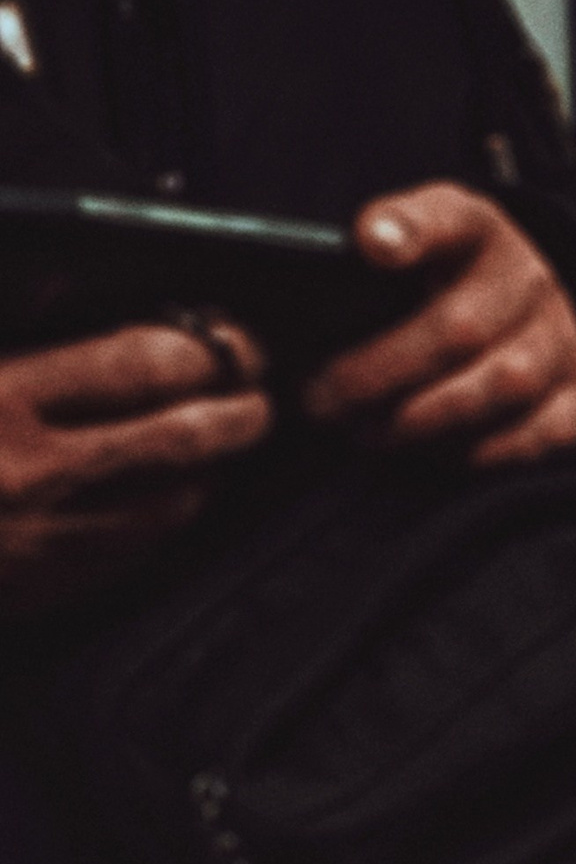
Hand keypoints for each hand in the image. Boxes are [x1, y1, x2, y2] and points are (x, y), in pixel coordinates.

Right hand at [0, 321, 272, 613]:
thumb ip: (17, 317)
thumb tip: (83, 277)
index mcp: (2, 398)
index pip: (138, 362)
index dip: (205, 344)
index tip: (232, 334)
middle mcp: (35, 472)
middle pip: (183, 435)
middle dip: (240, 408)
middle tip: (261, 389)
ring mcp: (47, 538)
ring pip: (176, 501)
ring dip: (217, 466)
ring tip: (231, 435)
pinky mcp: (48, 587)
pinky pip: (139, 550)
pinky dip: (170, 514)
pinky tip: (180, 489)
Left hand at [305, 182, 575, 464]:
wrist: (520, 314)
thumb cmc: (440, 289)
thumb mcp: (405, 249)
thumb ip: (367, 255)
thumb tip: (324, 283)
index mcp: (476, 228)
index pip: (446, 218)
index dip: (410, 229)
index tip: (371, 244)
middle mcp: (529, 279)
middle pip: (459, 328)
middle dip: (381, 375)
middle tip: (325, 403)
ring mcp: (562, 338)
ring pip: (502, 386)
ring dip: (425, 420)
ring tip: (370, 435)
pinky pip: (540, 434)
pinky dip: (482, 452)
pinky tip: (434, 455)